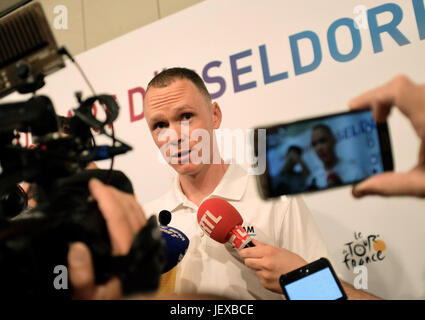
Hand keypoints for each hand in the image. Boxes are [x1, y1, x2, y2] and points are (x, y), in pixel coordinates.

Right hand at [67, 178, 146, 298]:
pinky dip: (132, 209)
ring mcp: (147, 247)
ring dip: (124, 199)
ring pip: (140, 214)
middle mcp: (140, 247)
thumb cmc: (110, 303)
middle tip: (97, 185)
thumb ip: (82, 276)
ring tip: (107, 191)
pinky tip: (122, 208)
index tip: (94, 184)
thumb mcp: (89, 297)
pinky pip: (143, 222)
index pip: (118, 218)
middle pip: (131, 211)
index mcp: (127, 255)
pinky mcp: (149, 250)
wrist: (136, 309)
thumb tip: (76, 246)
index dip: (106, 198)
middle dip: (114, 193)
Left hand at [239, 239, 306, 293]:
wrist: (302, 278)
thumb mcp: (280, 250)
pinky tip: (272, 274)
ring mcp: (265, 275)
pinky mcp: (266, 284)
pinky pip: (259, 278)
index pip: (247, 252)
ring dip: (258, 268)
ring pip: (253, 270)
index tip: (243, 251)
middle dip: (250, 260)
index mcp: (268, 252)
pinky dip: (263, 276)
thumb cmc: (294, 263)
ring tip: (269, 267)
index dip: (244, 251)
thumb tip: (254, 242)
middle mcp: (265, 263)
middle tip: (255, 259)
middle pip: (246, 261)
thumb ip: (264, 246)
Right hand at [349, 75, 424, 197]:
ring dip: (396, 101)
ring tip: (384, 120)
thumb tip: (362, 188)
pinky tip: (410, 122)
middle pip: (402, 87)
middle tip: (369, 119)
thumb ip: (389, 186)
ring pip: (416, 91)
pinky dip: (411, 104)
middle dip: (380, 101)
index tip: (356, 108)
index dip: (371, 96)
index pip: (396, 91)